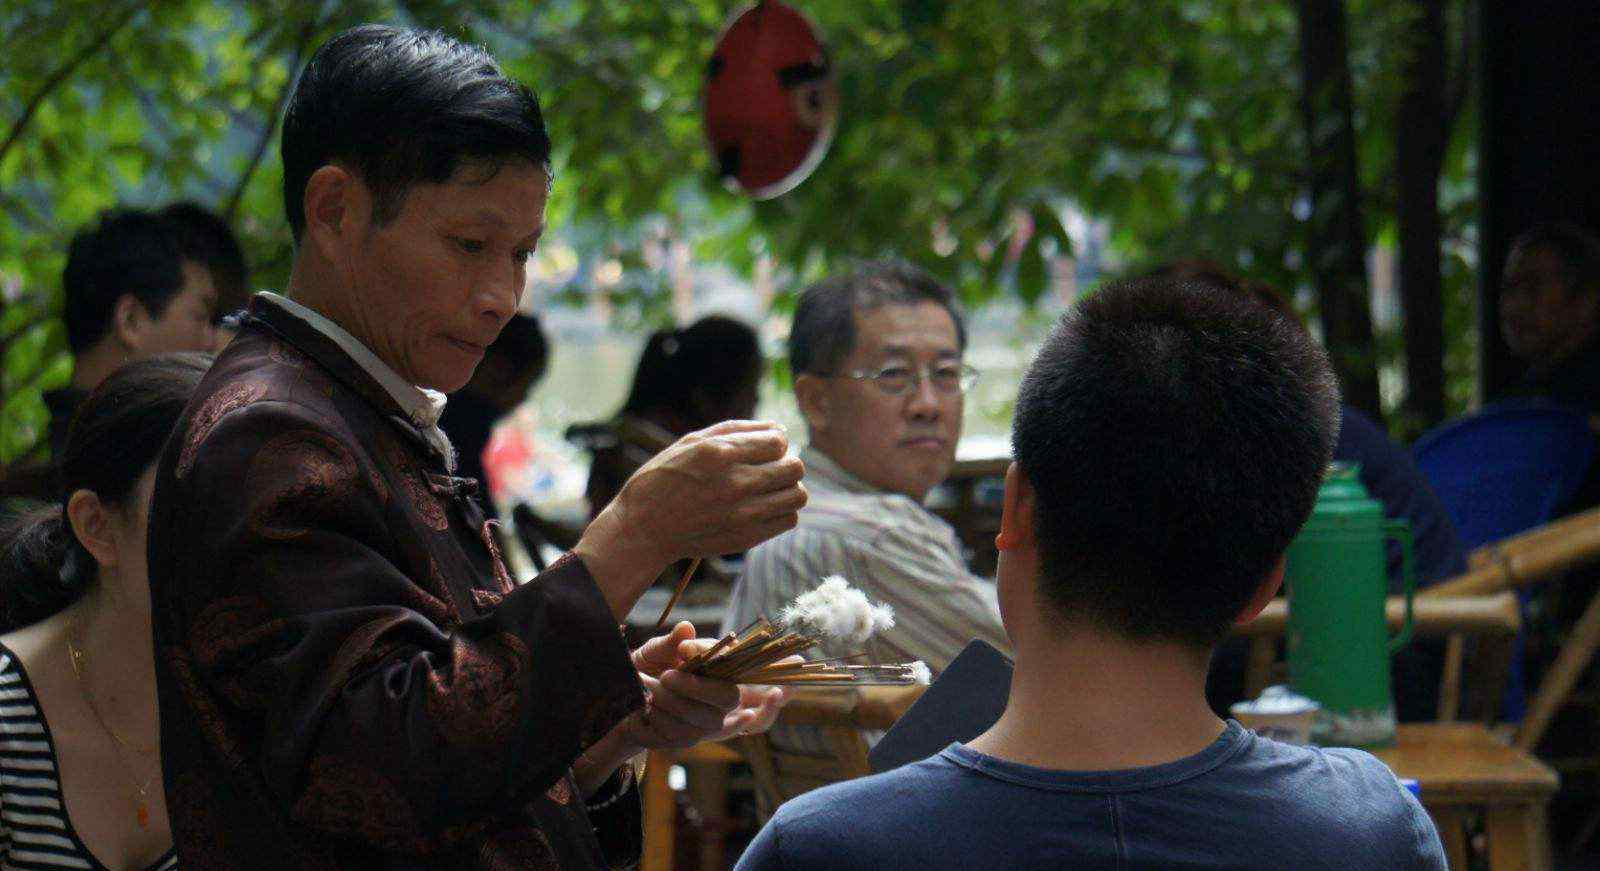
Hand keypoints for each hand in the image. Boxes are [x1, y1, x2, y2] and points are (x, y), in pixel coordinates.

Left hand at [571, 624, 791, 794]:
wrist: (619, 700)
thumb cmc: (648, 666)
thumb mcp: (658, 649)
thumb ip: (674, 641)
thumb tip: (686, 632)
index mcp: (729, 674)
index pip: (768, 679)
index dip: (784, 681)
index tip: (788, 677)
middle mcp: (725, 702)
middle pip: (732, 699)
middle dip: (699, 687)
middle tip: (668, 675)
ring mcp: (710, 723)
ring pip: (707, 718)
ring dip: (676, 701)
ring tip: (650, 685)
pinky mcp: (689, 739)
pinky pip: (684, 733)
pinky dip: (666, 719)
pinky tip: (655, 710)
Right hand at [576, 421, 806, 616]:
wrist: (643, 529)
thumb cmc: (664, 479)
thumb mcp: (690, 441)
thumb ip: (736, 430)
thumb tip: (778, 428)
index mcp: (719, 454)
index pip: (779, 442)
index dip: (774, 443)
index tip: (761, 450)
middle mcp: (734, 483)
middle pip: (794, 467)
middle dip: (784, 463)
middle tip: (767, 469)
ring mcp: (742, 513)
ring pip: (798, 495)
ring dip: (787, 488)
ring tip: (767, 489)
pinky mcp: (746, 537)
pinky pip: (789, 520)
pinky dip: (781, 511)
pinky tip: (761, 508)